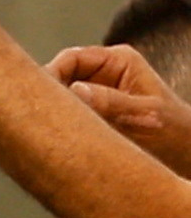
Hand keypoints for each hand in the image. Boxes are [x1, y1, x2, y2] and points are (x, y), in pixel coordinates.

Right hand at [49, 43, 190, 175]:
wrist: (185, 159)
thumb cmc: (175, 135)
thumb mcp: (145, 117)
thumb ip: (112, 103)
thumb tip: (73, 91)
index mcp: (119, 61)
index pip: (71, 59)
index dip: (51, 76)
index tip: (40, 101)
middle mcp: (102, 74)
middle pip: (58, 78)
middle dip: (49, 99)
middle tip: (40, 122)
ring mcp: (94, 97)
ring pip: (58, 101)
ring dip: (54, 118)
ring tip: (52, 136)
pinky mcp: (88, 119)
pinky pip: (63, 120)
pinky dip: (57, 131)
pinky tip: (57, 145)